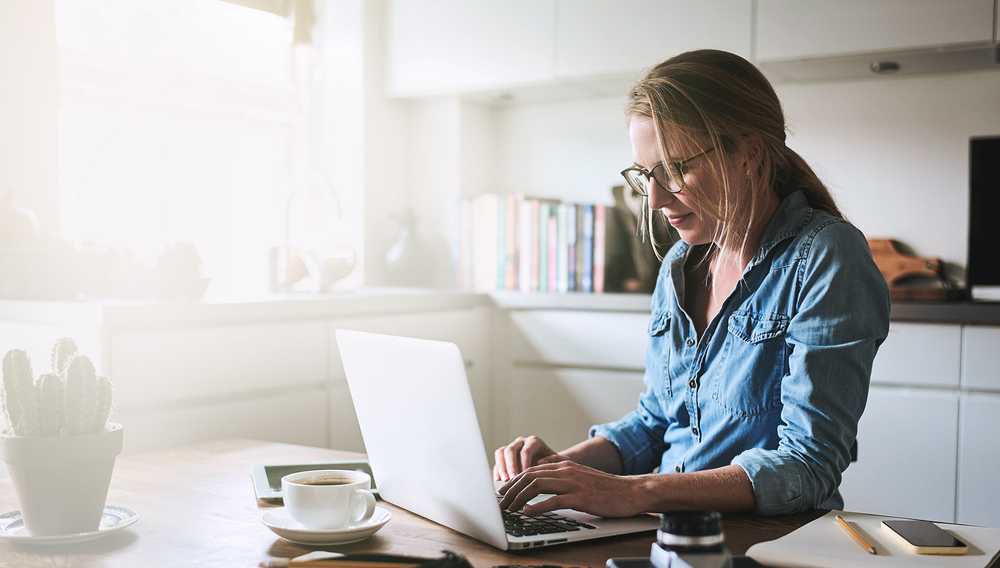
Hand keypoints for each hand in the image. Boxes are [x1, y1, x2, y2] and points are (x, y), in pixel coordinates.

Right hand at [493, 435, 564, 481]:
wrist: (550, 466)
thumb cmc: (555, 465)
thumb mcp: (558, 463)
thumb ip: (553, 462)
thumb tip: (540, 464)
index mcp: (534, 442)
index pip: (526, 451)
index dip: (524, 464)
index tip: (524, 476)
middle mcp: (521, 442)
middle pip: (511, 449)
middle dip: (510, 465)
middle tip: (512, 479)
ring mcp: (512, 448)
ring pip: (501, 453)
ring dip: (501, 467)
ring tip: (504, 480)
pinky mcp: (505, 457)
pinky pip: (497, 461)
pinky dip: (497, 470)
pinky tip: (499, 481)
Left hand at [497, 460, 645, 517]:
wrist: (631, 491)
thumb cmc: (606, 488)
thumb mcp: (580, 477)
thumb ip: (561, 476)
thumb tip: (541, 478)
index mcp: (564, 466)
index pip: (531, 470)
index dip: (514, 481)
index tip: (503, 492)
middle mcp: (566, 471)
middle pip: (529, 476)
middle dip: (511, 490)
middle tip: (500, 502)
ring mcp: (573, 483)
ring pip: (537, 485)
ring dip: (519, 497)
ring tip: (509, 508)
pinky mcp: (581, 497)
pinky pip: (554, 500)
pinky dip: (538, 506)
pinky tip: (528, 512)